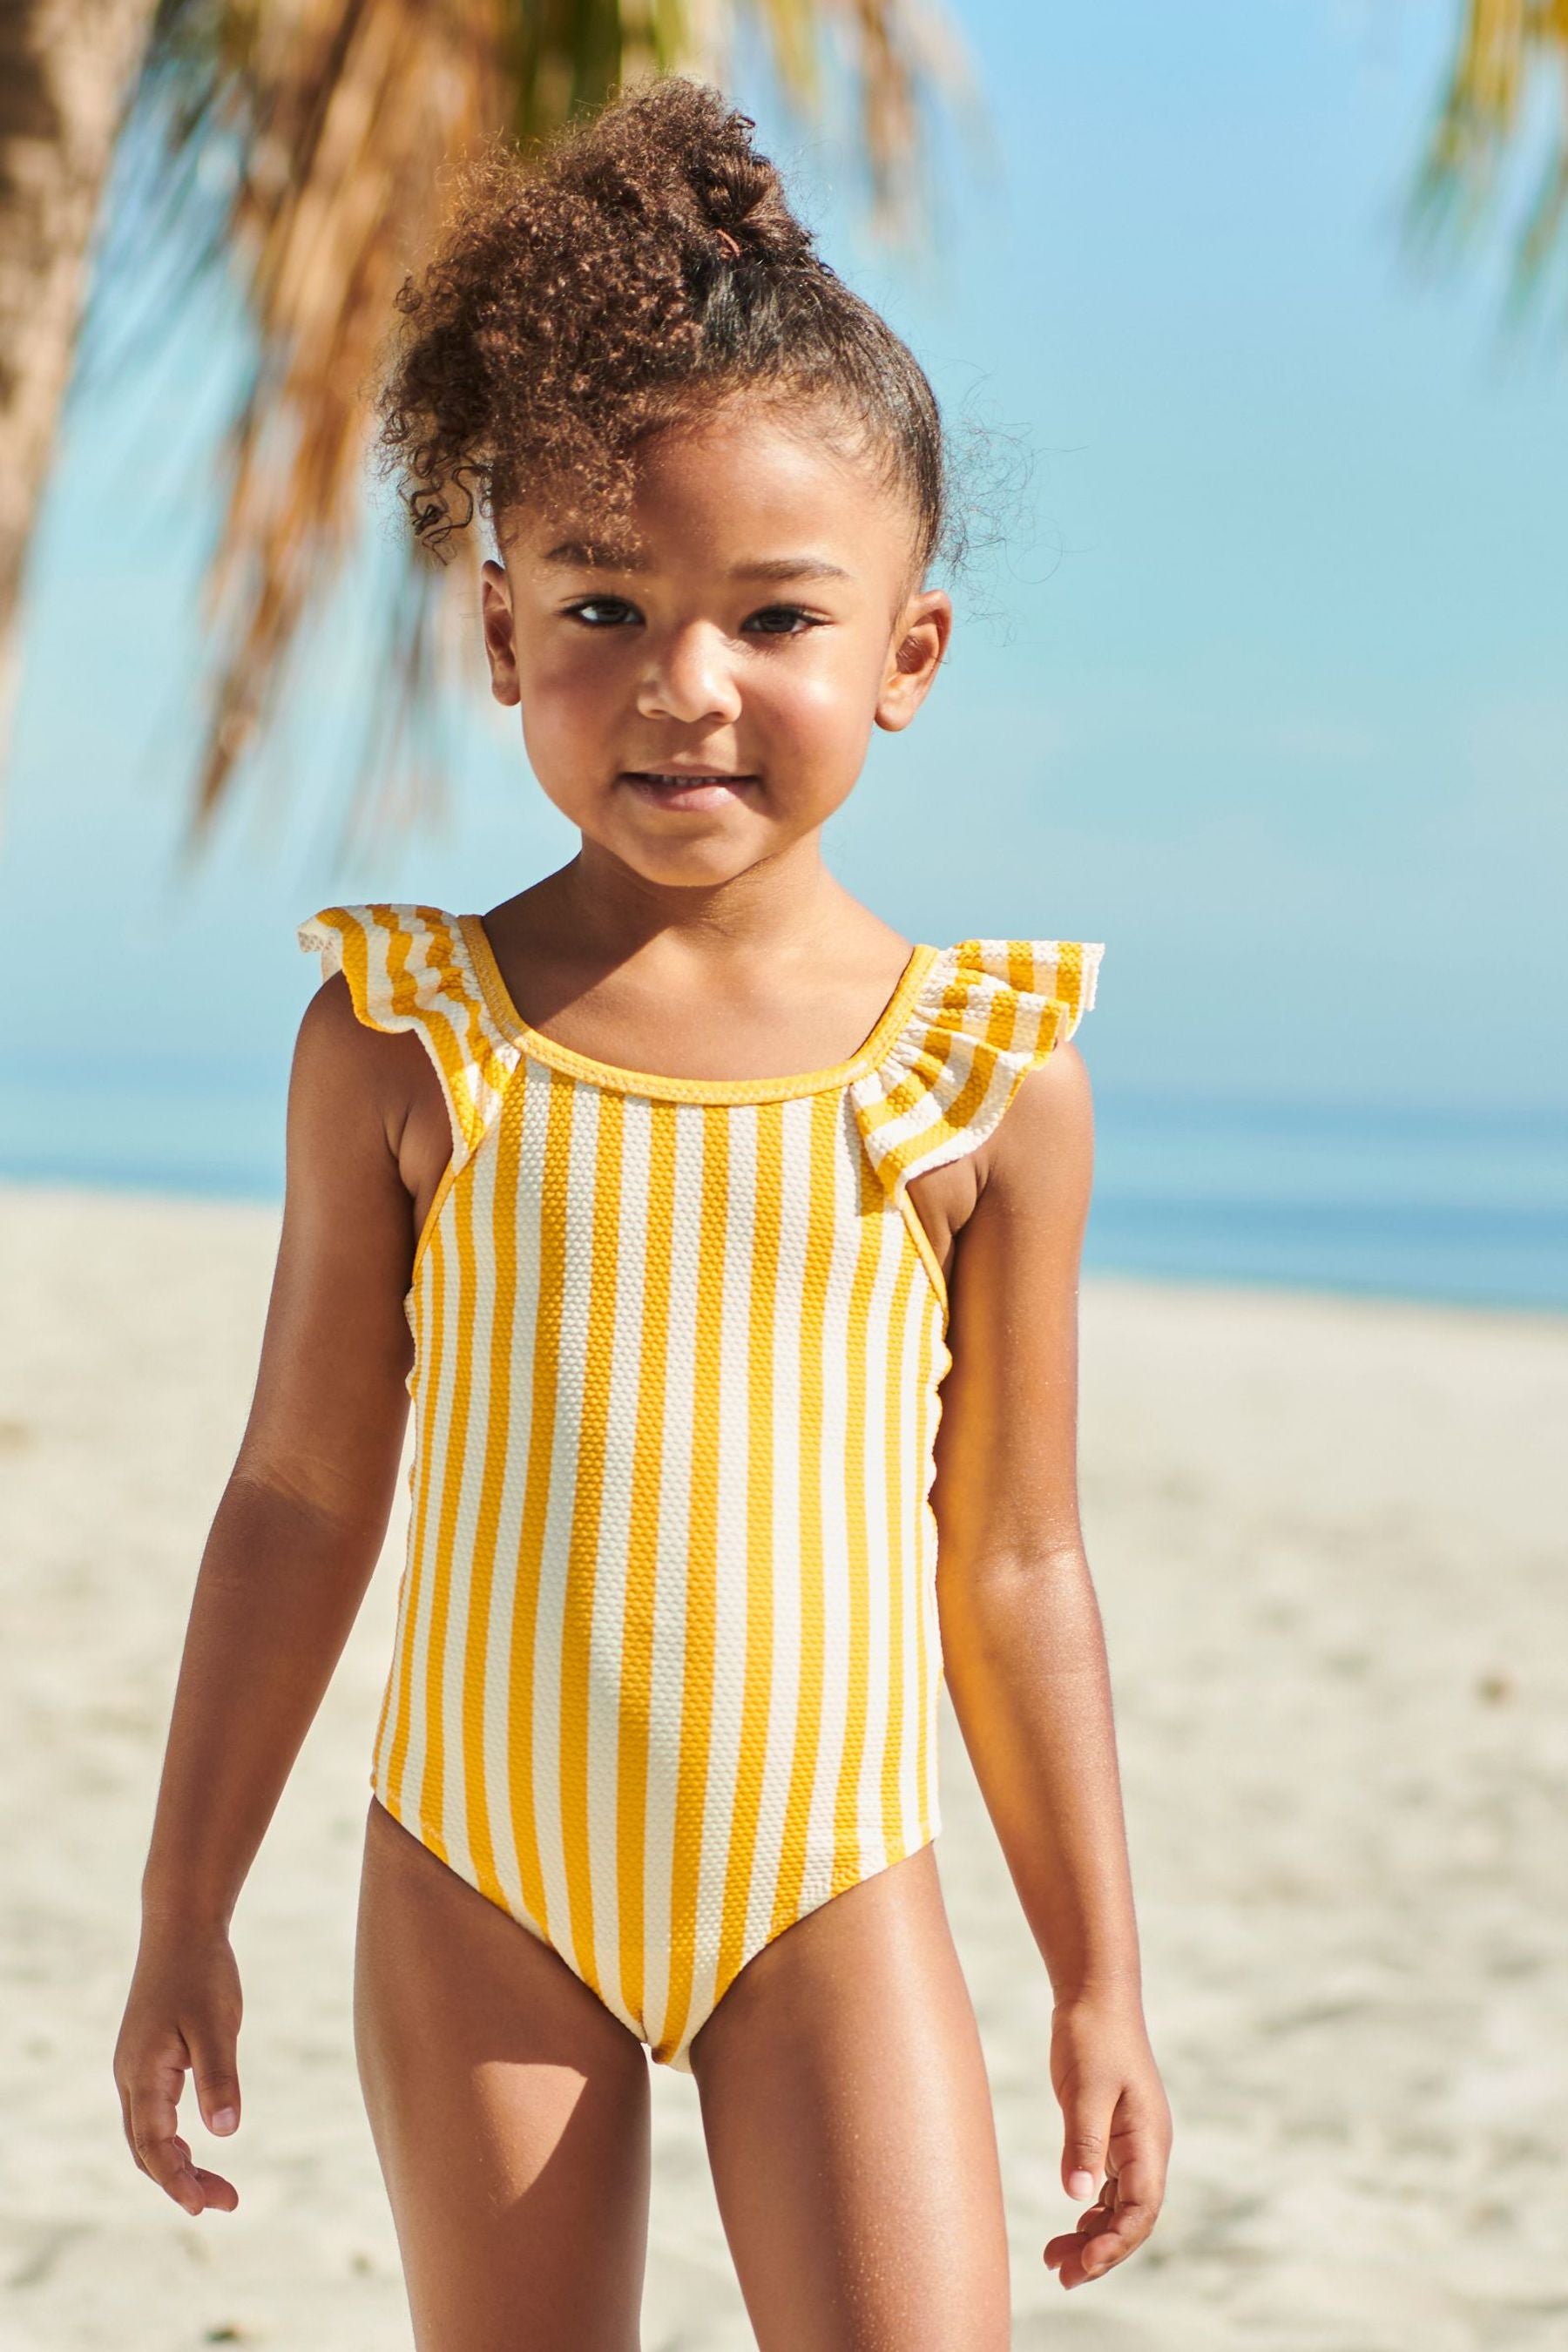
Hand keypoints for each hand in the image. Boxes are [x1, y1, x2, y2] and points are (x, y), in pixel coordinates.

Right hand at [113, 1922, 243, 2216]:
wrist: (181, 1928)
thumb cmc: (201, 1973)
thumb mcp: (217, 2025)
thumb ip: (219, 2077)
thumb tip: (225, 2133)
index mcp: (142, 2074)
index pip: (154, 2146)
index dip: (177, 2181)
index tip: (203, 2208)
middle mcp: (131, 2077)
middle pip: (147, 2149)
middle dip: (182, 2181)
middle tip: (227, 2202)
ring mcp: (137, 2068)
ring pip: (149, 2134)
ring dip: (180, 2163)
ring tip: (219, 2187)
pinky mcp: (149, 2058)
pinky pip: (155, 2113)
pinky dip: (175, 2139)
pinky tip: (203, 2143)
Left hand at [1043, 1990, 1170, 2289]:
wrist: (1094, 1994)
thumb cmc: (1093, 2034)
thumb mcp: (1085, 2088)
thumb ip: (1083, 2142)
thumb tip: (1078, 2196)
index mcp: (1149, 2139)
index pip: (1142, 2209)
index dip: (1116, 2243)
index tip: (1083, 2264)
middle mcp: (1147, 2147)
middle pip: (1132, 2217)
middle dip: (1102, 2252)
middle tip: (1062, 2275)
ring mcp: (1132, 2142)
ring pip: (1119, 2206)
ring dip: (1092, 2236)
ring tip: (1054, 2261)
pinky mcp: (1113, 2135)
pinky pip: (1108, 2188)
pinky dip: (1089, 2212)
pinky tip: (1068, 2228)